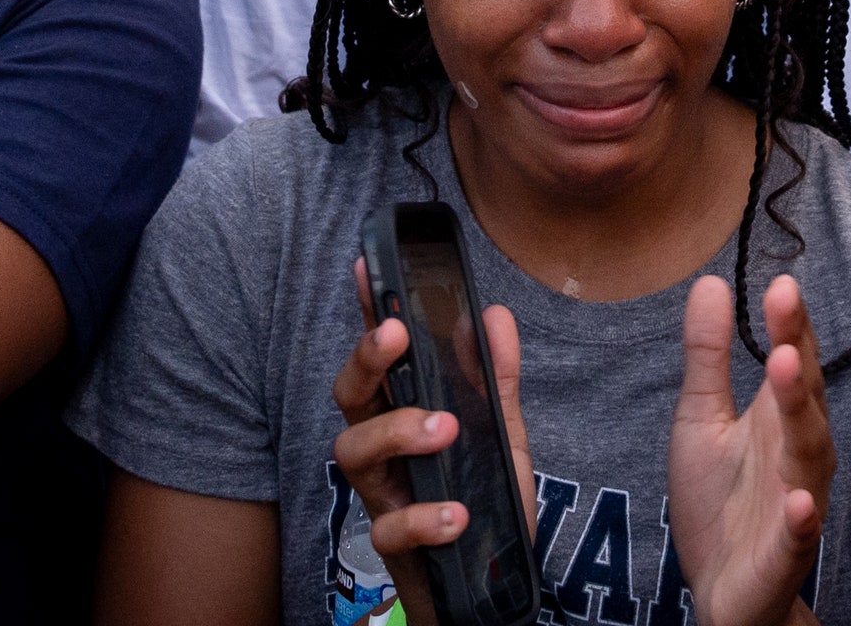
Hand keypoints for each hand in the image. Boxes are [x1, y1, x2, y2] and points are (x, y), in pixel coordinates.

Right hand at [332, 263, 532, 625]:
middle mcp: (382, 445)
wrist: (489, 583)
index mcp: (404, 407)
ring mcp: (382, 491)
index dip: (366, 309)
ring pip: (353, 451)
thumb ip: (495, 376)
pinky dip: (423, 516)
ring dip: (397, 430)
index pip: (380, 354)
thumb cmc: (482, 494)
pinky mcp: (394, 543)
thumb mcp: (501, 431)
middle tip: (396, 335)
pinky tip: (457, 512)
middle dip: (365, 359)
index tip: (365, 267)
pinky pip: (390, 527)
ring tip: (445, 428)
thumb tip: (495, 315)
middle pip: (349, 394)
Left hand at [665, 273, 833, 625]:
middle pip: (807, 397)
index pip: (794, 359)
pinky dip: (802, 520)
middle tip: (785, 305)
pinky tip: (799, 502)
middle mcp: (797, 453)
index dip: (790, 323)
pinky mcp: (784, 554)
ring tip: (786, 368)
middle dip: (798, 354)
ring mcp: (795, 503)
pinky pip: (799, 536)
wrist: (721, 591)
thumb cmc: (718, 500)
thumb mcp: (701, 417)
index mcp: (779, 417)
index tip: (781, 282)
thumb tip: (709, 280)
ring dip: (802, 413)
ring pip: (809, 455)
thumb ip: (708, 355)